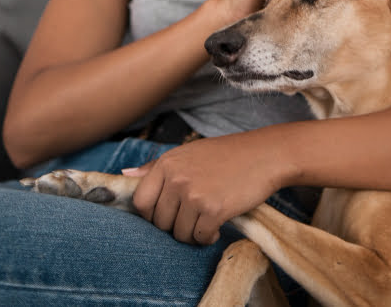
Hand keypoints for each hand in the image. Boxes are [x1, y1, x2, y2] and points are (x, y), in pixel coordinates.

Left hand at [122, 131, 288, 243]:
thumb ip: (156, 166)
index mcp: (167, 163)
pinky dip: (209, 236)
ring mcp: (194, 194)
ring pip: (179, 233)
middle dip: (175, 225)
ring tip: (207, 220)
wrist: (265, 155)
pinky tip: (218, 225)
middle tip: (193, 217)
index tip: (168, 214)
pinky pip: (200, 237)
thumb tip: (125, 174)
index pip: (140, 202)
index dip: (152, 215)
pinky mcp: (213, 209)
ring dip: (193, 233)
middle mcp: (177, 178)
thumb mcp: (189, 153)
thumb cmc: (227, 154)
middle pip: (160, 222)